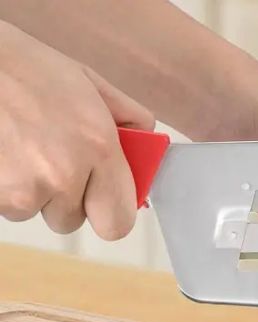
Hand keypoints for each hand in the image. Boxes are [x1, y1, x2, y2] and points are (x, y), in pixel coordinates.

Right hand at [0, 21, 153, 240]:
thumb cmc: (25, 67)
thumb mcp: (90, 83)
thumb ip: (128, 120)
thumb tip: (148, 152)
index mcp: (99, 149)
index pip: (118, 223)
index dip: (109, 214)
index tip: (102, 199)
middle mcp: (66, 174)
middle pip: (72, 221)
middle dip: (66, 201)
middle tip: (54, 164)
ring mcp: (27, 187)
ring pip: (37, 212)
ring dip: (33, 191)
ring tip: (24, 149)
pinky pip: (9, 205)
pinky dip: (7, 186)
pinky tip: (7, 153)